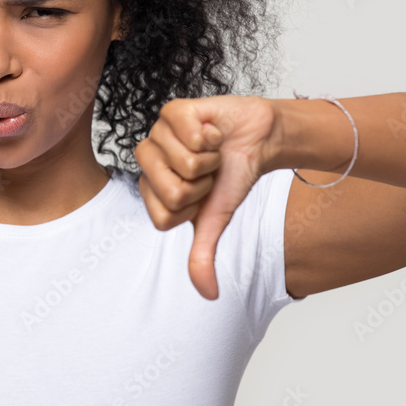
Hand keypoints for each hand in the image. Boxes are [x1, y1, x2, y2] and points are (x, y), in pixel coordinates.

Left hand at [134, 95, 279, 299]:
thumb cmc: (230, 176)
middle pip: (172, 190)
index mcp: (152, 189)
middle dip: (203, 184)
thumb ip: (203, 254)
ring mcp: (158, 134)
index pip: (163, 215)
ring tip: (210, 150)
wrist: (256, 140)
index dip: (193, 206)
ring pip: (183, 162)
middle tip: (207, 171)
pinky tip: (210, 131)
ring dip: (209, 159)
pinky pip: (190, 134)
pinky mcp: (173, 111)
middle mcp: (149, 161)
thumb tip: (208, 294)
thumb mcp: (216, 219)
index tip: (202, 193)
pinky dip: (211, 136)